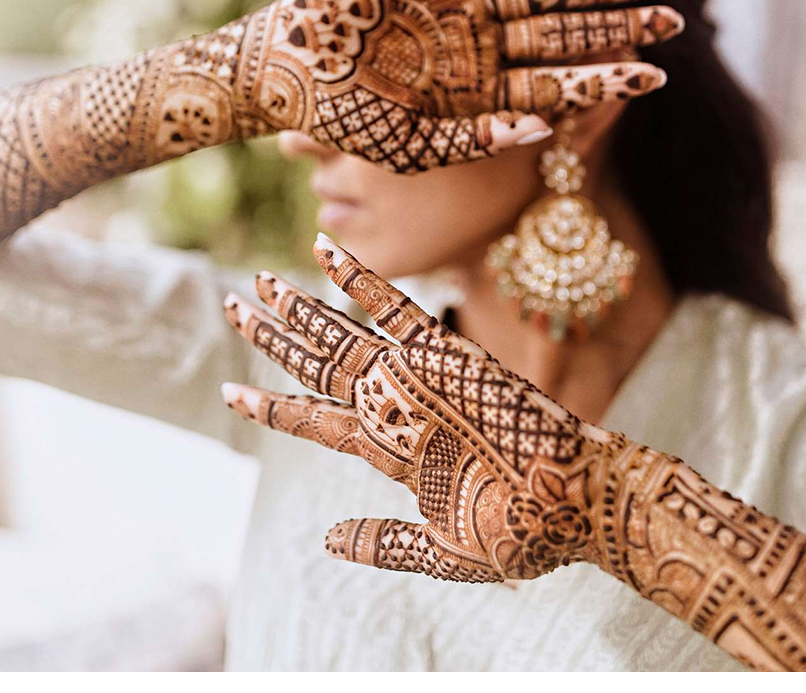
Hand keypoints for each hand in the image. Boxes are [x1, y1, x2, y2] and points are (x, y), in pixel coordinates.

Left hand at [221, 234, 622, 581]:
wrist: (575, 504)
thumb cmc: (522, 533)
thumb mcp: (443, 552)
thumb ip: (385, 544)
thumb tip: (326, 542)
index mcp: (391, 450)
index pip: (316, 421)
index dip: (273, 407)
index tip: (230, 395)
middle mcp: (395, 406)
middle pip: (318, 367)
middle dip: (273, 339)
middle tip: (231, 308)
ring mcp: (417, 378)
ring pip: (342, 337)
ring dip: (299, 310)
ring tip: (257, 284)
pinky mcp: (446, 356)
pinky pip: (395, 310)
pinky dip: (360, 281)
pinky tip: (326, 253)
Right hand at [239, 0, 681, 171]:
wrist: (281, 72)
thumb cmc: (338, 121)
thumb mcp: (409, 145)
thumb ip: (475, 139)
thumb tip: (545, 130)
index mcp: (476, 96)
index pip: (557, 87)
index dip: (605, 80)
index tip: (657, 77)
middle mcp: (475, 51)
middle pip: (562, 37)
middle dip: (617, 30)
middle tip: (677, 23)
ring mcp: (454, 9)